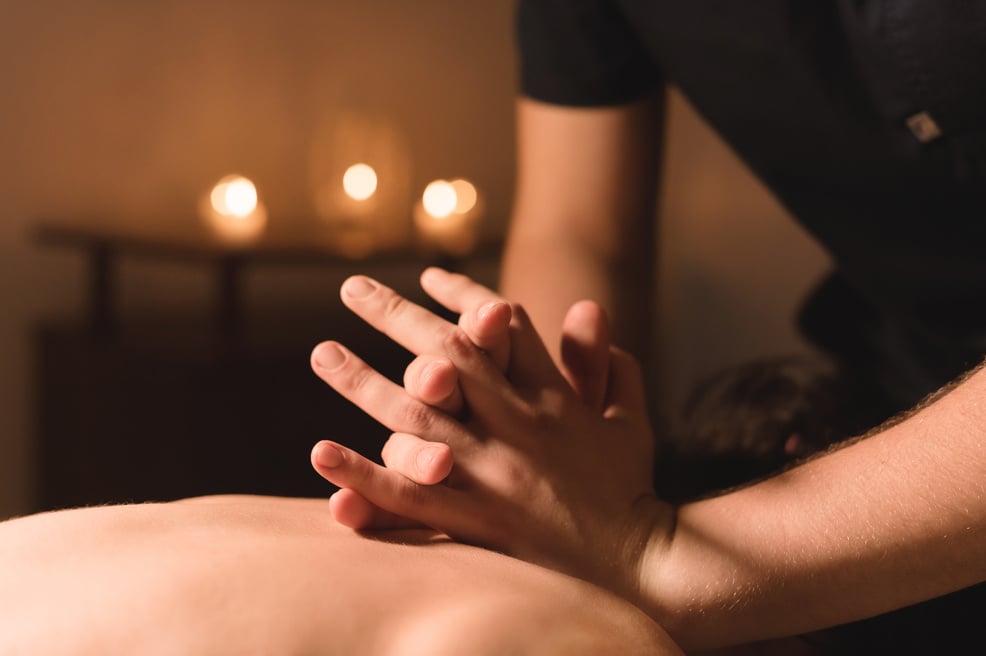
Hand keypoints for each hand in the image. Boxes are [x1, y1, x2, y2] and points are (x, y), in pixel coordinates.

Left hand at [309, 274, 665, 601]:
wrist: (639, 562)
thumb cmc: (629, 487)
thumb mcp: (629, 417)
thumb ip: (606, 363)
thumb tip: (589, 309)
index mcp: (553, 395)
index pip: (504, 329)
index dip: (464, 297)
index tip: (429, 275)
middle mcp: (519, 424)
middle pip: (449, 356)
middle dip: (397, 316)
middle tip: (353, 288)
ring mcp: (495, 472)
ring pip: (418, 417)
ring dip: (365, 382)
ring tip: (323, 354)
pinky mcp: (479, 521)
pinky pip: (411, 496)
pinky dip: (364, 473)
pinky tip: (322, 452)